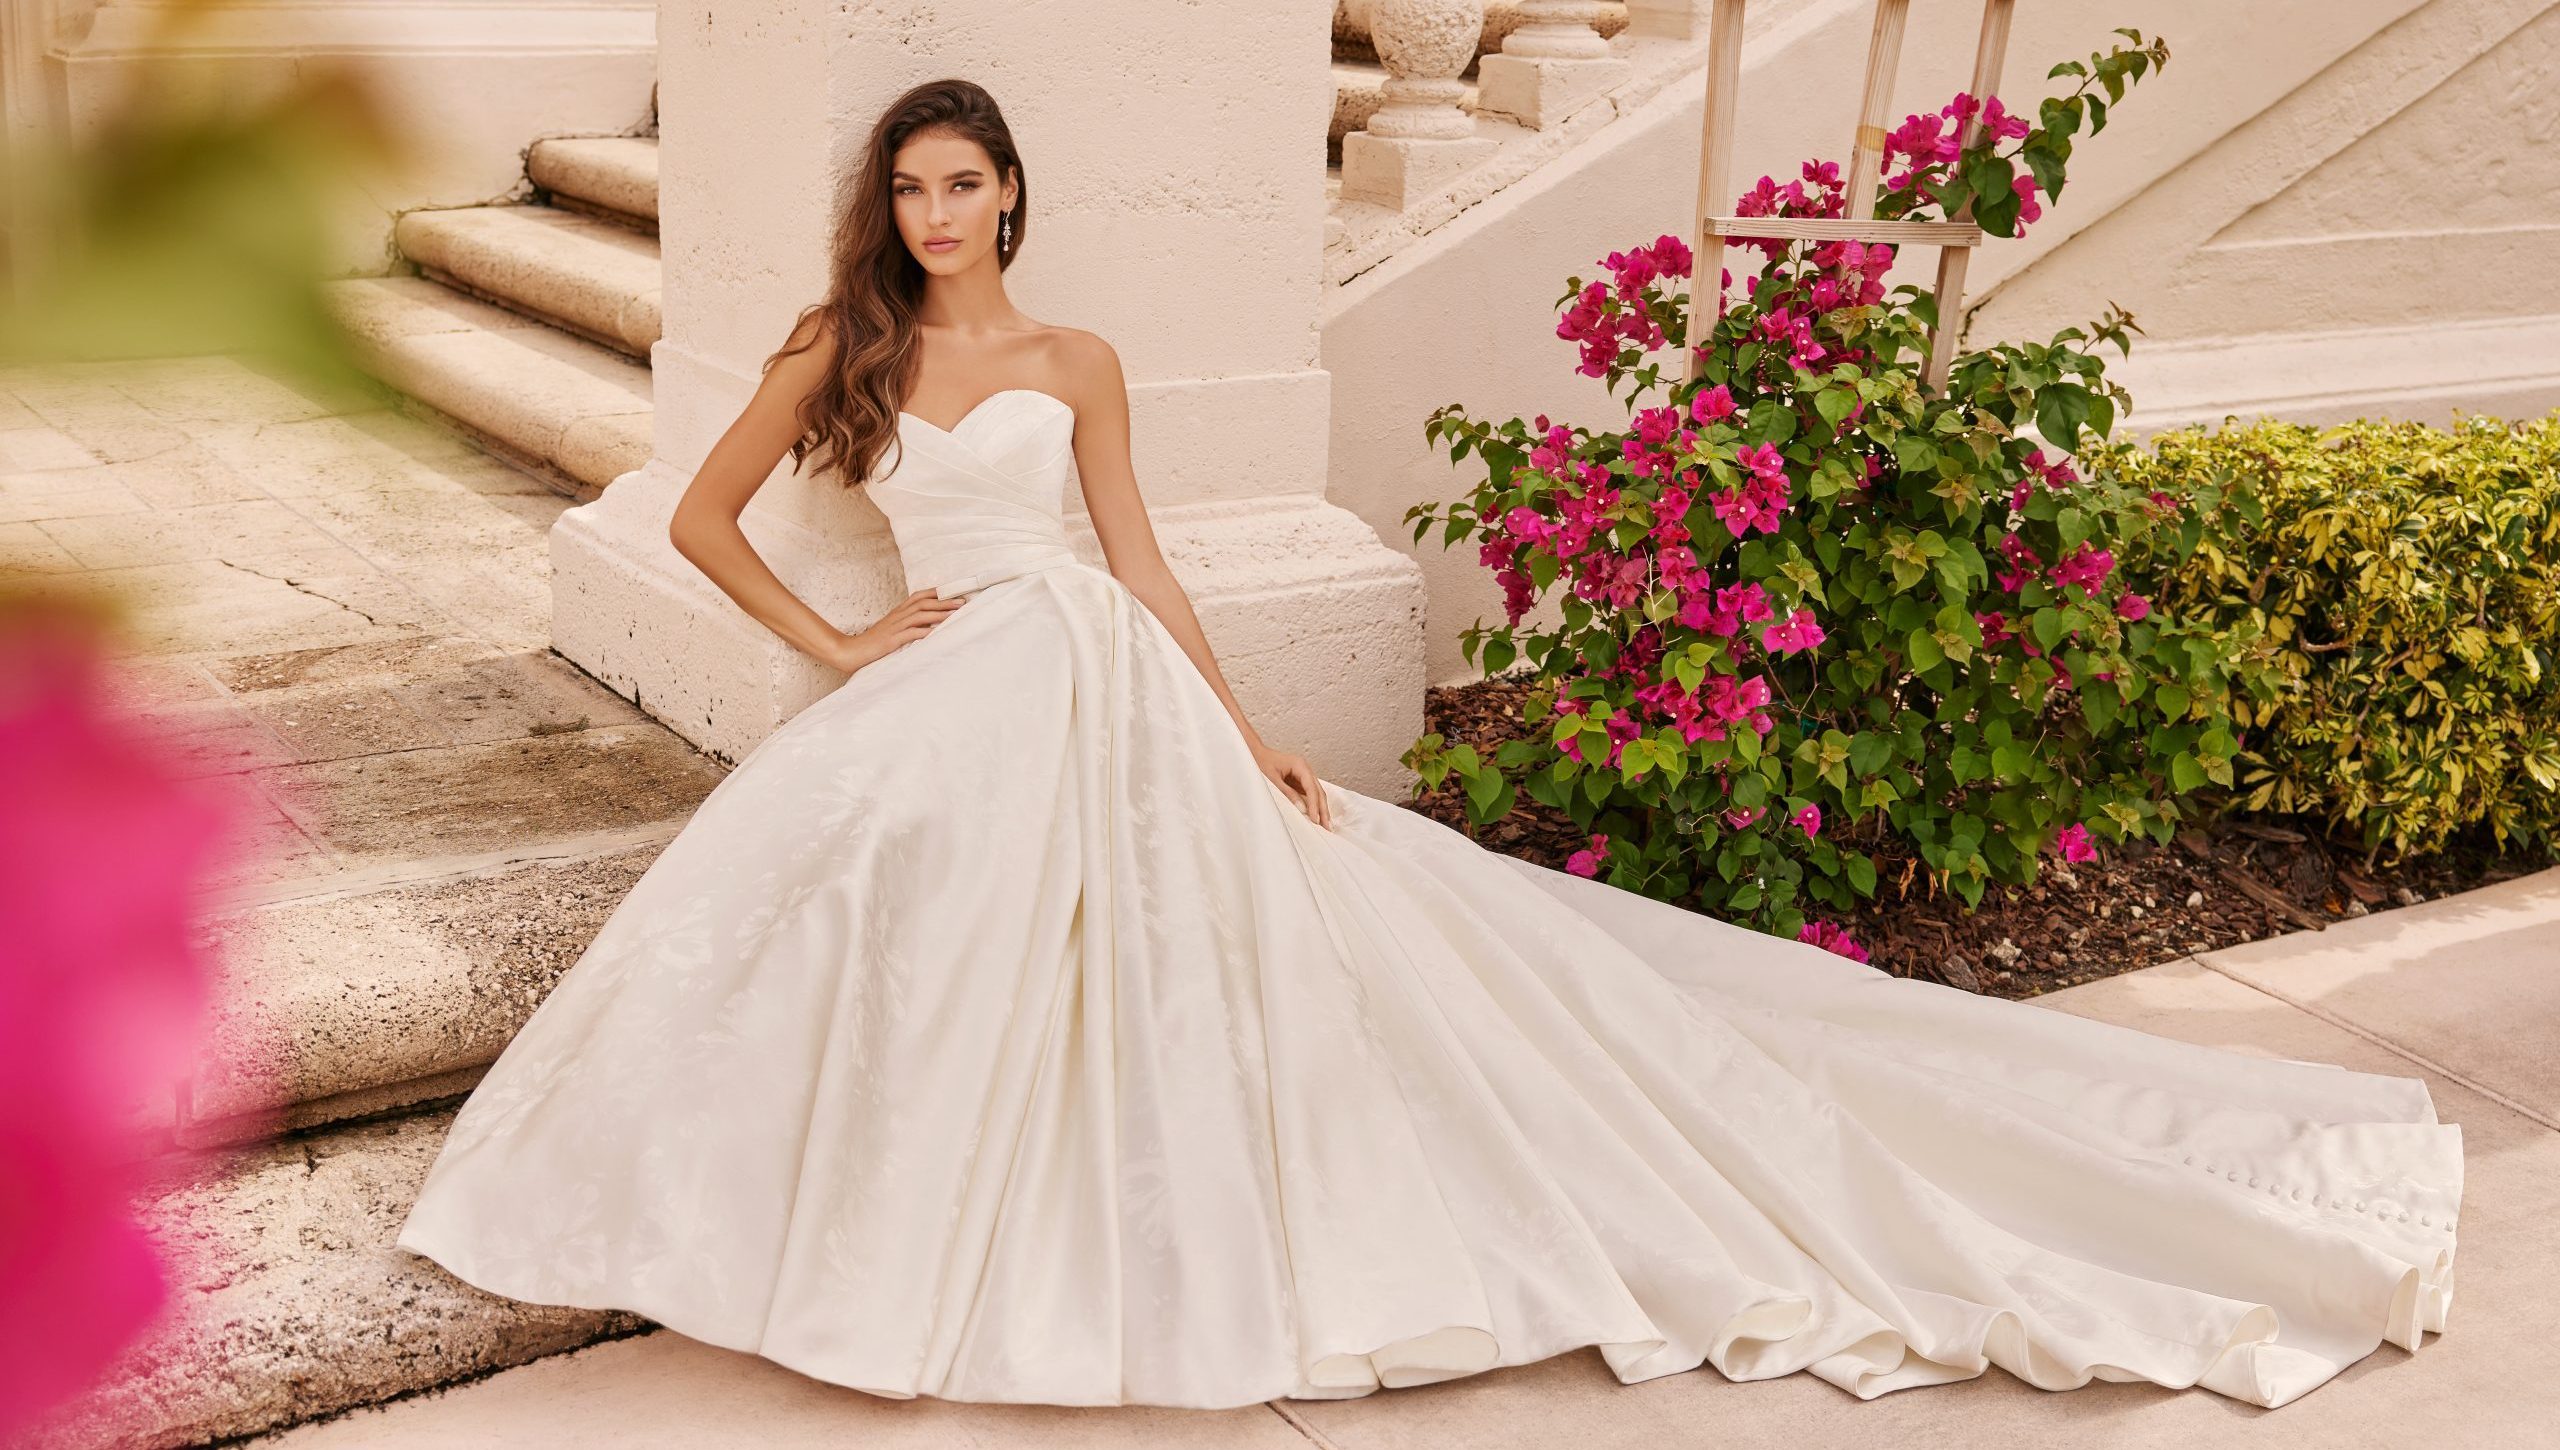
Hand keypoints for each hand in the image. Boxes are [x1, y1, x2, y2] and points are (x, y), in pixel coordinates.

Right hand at [821, 587, 964, 673]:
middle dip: (944, 601)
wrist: (853, 651)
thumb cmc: (874, 643)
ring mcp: (895, 627)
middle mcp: (898, 616)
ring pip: (920, 615)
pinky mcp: (892, 640)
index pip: (919, 595)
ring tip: (955, 614)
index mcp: (899, 611)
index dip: (937, 593)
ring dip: (940, 614)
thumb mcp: (893, 630)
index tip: (954, 592)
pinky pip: (912, 633)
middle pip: (924, 603)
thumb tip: (929, 625)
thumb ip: (909, 625)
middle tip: (962, 601)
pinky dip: (926, 632)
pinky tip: (938, 633)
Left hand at [1252, 741, 1330, 828]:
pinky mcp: (1300, 781)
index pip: (1311, 787)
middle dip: (1323, 809)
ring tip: (1325, 825)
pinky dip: (1314, 805)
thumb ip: (1287, 793)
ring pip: (1317, 793)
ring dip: (1321, 809)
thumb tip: (1301, 808)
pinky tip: (1316, 816)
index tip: (1315, 819)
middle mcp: (1305, 769)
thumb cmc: (1261, 762)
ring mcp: (1304, 775)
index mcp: (1300, 765)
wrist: (1255, 754)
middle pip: (1318, 791)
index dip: (1314, 804)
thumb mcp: (1272, 779)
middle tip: (1327, 826)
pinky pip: (1310, 794)